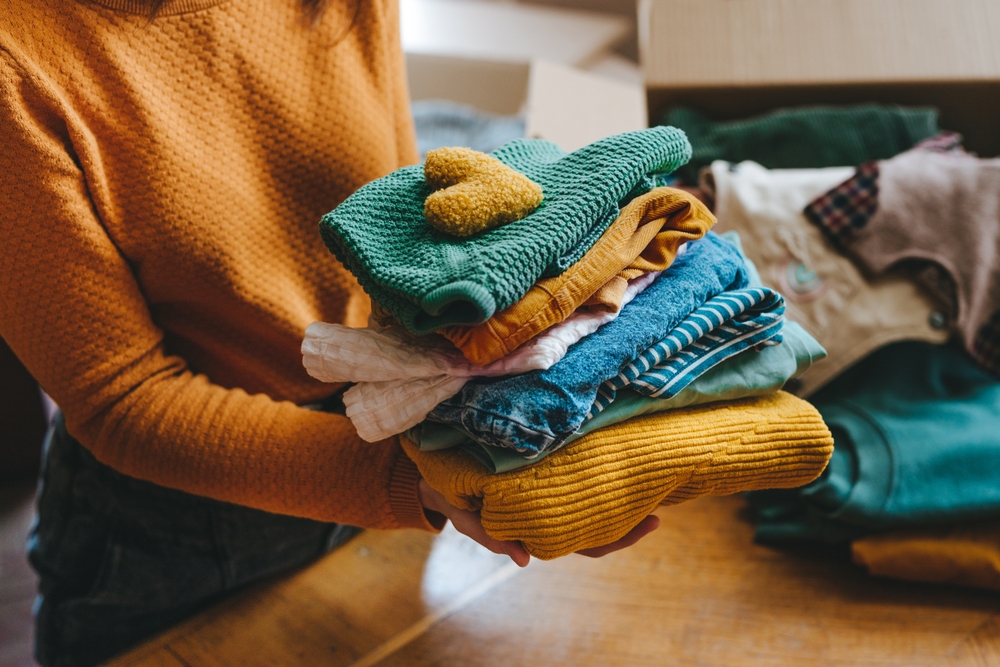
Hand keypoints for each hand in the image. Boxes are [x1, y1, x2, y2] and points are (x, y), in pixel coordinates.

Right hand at [418, 479, 660, 563]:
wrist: (435, 470)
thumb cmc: (452, 492)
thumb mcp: (465, 514)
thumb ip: (491, 536)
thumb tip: (524, 559)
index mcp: (538, 526)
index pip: (586, 543)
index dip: (618, 539)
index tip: (650, 524)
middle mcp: (551, 513)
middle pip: (599, 527)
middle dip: (631, 522)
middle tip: (662, 510)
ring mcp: (549, 494)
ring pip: (592, 503)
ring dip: (621, 495)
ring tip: (650, 480)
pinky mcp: (545, 470)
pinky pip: (576, 476)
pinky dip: (598, 471)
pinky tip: (617, 456)